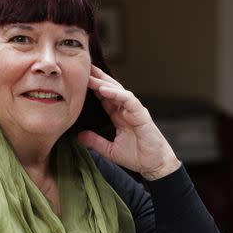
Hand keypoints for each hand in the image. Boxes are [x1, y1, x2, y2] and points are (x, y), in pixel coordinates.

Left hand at [78, 66, 180, 180]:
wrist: (155, 165)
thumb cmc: (137, 157)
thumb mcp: (110, 150)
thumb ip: (95, 142)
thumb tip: (78, 136)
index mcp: (119, 116)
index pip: (104, 98)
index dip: (92, 89)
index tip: (77, 81)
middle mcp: (126, 110)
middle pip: (110, 89)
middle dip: (97, 78)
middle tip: (82, 68)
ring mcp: (134, 110)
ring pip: (118, 90)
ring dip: (103, 83)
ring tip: (89, 77)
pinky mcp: (141, 114)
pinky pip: (128, 99)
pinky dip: (116, 93)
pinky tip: (103, 89)